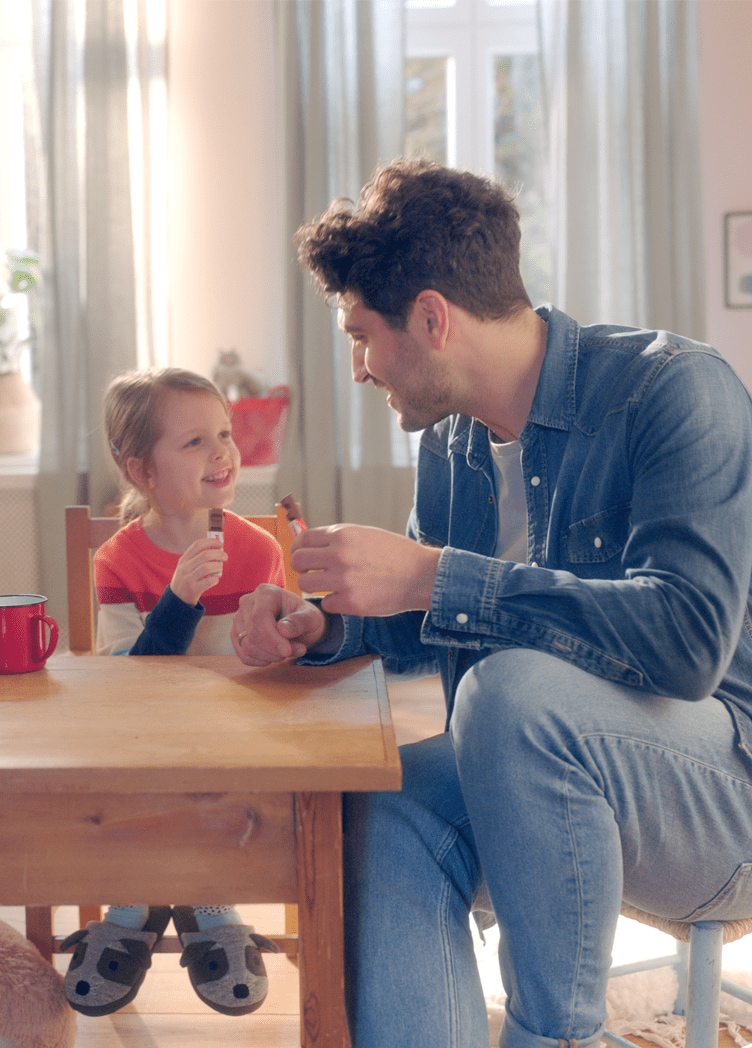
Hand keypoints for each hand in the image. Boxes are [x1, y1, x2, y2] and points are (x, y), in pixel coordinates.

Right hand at [170, 537, 227, 606]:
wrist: (176, 599)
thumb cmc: (186, 580)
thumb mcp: (186, 567)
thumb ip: (197, 558)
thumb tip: (217, 548)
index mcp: (183, 560)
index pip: (197, 545)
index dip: (211, 542)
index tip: (220, 544)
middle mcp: (185, 568)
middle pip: (205, 555)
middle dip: (218, 554)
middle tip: (225, 556)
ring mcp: (188, 579)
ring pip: (207, 567)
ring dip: (218, 566)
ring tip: (220, 568)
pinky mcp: (193, 589)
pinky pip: (209, 581)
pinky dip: (215, 579)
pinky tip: (215, 579)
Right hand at [232, 584, 326, 665]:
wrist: (299, 625)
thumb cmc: (305, 618)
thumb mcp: (312, 617)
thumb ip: (301, 621)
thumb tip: (283, 630)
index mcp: (266, 592)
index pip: (260, 617)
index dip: (272, 638)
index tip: (287, 651)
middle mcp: (247, 602)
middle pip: (252, 633)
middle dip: (273, 649)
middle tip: (293, 651)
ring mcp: (239, 619)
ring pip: (246, 646)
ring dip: (268, 656)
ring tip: (286, 652)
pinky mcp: (236, 635)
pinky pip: (243, 655)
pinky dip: (260, 661)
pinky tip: (273, 656)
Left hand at [290, 524, 442, 615]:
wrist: (421, 575)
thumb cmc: (395, 554)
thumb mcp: (365, 534)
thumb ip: (338, 537)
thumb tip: (309, 541)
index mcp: (342, 535)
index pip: (302, 540)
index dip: (299, 549)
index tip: (302, 556)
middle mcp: (340, 555)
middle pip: (298, 562)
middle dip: (302, 569)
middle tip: (312, 574)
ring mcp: (344, 580)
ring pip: (305, 585)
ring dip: (313, 587)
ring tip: (327, 586)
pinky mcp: (350, 603)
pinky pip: (325, 603)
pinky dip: (333, 602)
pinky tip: (346, 598)